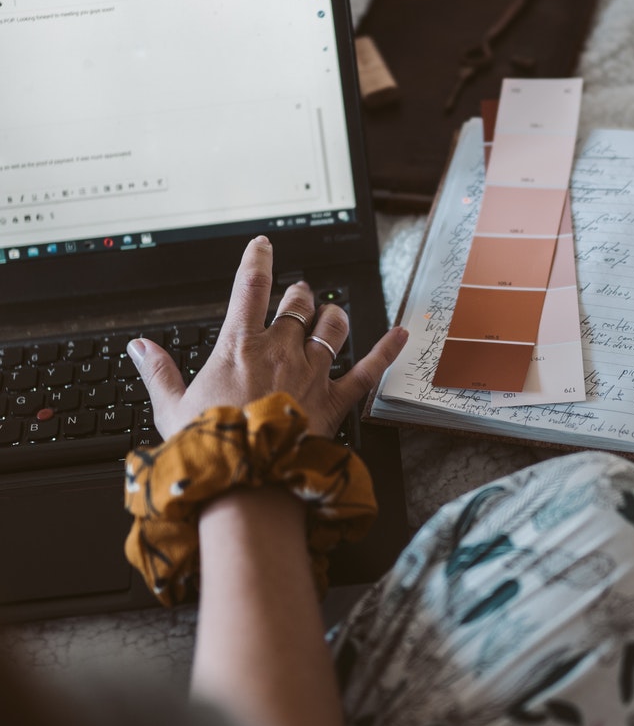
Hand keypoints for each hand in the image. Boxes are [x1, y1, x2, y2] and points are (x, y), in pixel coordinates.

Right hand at [128, 235, 407, 439]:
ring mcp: (312, 372)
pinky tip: (402, 334)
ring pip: (332, 327)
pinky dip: (388, 350)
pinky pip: (368, 369)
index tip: (263, 245)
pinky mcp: (335, 399)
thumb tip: (139, 346)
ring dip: (332, 315)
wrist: (246, 480)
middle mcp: (281, 351)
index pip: (251, 288)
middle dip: (298, 294)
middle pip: (297, 304)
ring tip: (330, 312)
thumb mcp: (170, 408)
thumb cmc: (209, 446)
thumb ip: (158, 372)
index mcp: (240, 347)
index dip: (258, 260)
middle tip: (297, 294)